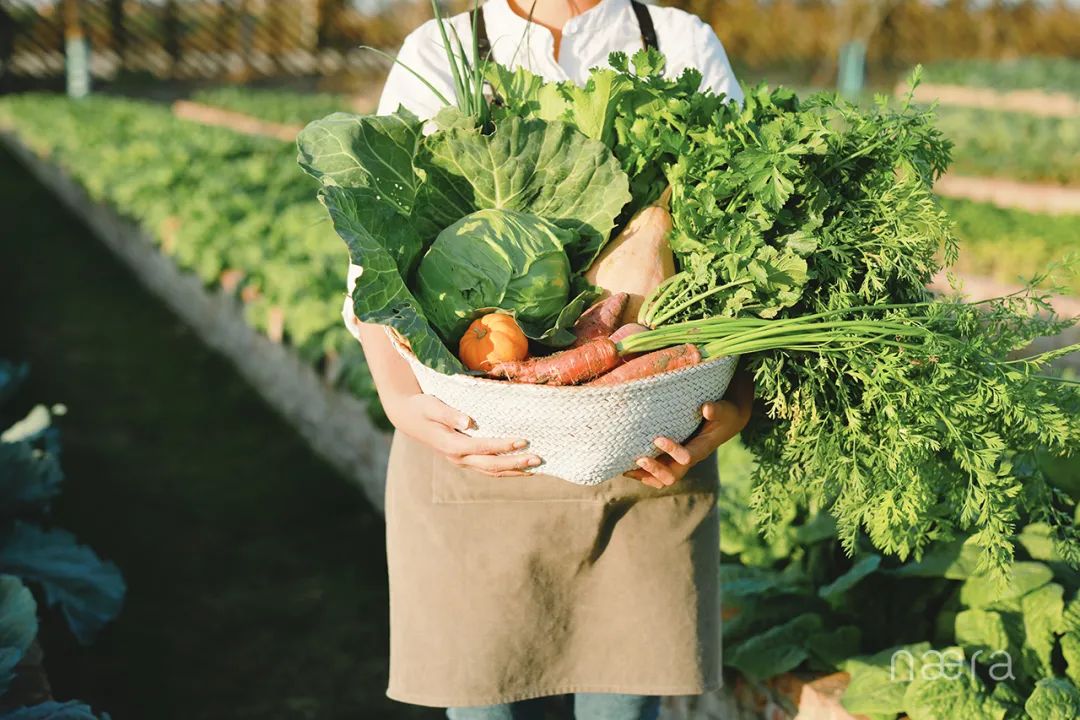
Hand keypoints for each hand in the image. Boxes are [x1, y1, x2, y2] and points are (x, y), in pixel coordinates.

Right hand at [386, 393, 540, 476]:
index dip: (503, 446)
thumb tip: (469, 422)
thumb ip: (450, 414)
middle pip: (491, 465)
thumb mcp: (432, 405)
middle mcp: (457, 457)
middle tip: (538, 459)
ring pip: (491, 471)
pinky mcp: (464, 459)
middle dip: (515, 463)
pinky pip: (487, 469)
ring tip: (535, 468)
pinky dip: (505, 470)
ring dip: (514, 470)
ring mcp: (461, 461)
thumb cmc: (421, 407)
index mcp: (450, 445)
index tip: (523, 441)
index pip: (482, 448)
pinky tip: (520, 468)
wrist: (408, 418)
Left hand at [628, 370, 753, 488]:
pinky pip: (656, 475)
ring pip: (663, 479)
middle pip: (673, 475)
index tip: (658, 438)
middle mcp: (690, 459)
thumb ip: (716, 410)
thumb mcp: (724, 410)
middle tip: (640, 458)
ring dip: (645, 476)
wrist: (726, 422)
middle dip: (656, 469)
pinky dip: (642, 474)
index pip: (687, 457)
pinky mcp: (672, 459)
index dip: (672, 451)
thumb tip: (706, 408)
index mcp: (702, 448)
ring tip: (627, 469)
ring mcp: (680, 462)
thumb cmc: (724, 414)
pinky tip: (626, 468)